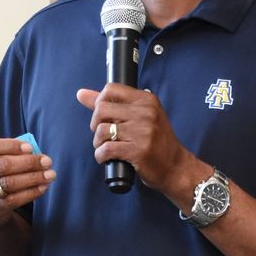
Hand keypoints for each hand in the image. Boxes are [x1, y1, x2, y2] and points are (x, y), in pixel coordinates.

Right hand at [0, 138, 55, 226]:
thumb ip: (8, 154)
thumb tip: (34, 151)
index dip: (11, 145)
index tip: (30, 148)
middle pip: (3, 165)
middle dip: (29, 162)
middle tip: (47, 161)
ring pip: (10, 183)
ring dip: (34, 177)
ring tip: (50, 174)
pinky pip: (15, 199)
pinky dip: (32, 192)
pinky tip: (43, 186)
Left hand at [79, 84, 193, 196]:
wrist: (175, 166)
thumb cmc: (156, 141)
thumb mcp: (140, 116)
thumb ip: (111, 104)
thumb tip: (81, 93)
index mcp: (147, 100)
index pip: (111, 89)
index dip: (99, 102)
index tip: (103, 116)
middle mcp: (146, 113)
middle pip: (101, 109)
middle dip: (95, 124)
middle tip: (104, 134)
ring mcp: (143, 132)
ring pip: (102, 130)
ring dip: (98, 143)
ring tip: (106, 147)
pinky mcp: (138, 151)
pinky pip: (106, 149)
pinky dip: (101, 156)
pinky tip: (107, 158)